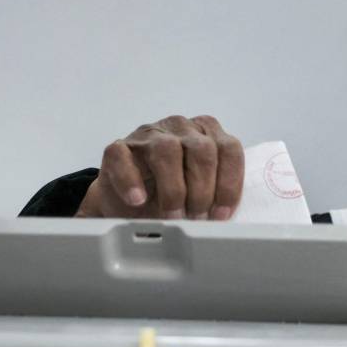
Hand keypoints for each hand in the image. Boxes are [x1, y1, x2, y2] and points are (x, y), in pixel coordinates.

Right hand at [76, 116, 242, 220]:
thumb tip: (222, 218)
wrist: (126, 204)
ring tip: (173, 215)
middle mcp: (179, 128)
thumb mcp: (198, 195)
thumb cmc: (166, 197)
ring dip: (173, 189)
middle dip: (202, 190)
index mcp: (205, 134)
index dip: (229, 183)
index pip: (228, 148)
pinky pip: (123, 157)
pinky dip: (131, 182)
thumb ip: (214, 197)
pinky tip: (138, 200)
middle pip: (202, 150)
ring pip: (167, 150)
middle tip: (197, 217)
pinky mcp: (117, 149)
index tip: (222, 213)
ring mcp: (147, 135)